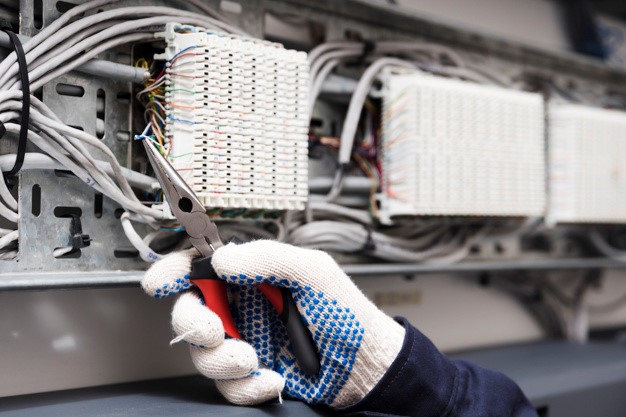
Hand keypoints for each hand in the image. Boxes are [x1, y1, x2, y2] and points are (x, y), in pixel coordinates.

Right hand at [142, 240, 404, 406]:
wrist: (365, 365)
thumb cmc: (346, 313)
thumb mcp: (314, 273)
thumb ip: (270, 258)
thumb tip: (224, 258)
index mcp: (253, 276)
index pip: (202, 267)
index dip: (174, 272)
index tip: (161, 283)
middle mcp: (242, 307)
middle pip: (190, 311)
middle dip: (193, 324)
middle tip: (215, 332)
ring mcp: (244, 341)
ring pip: (203, 354)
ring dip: (223, 361)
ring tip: (252, 359)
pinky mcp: (251, 374)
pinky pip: (227, 386)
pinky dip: (247, 387)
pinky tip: (273, 378)